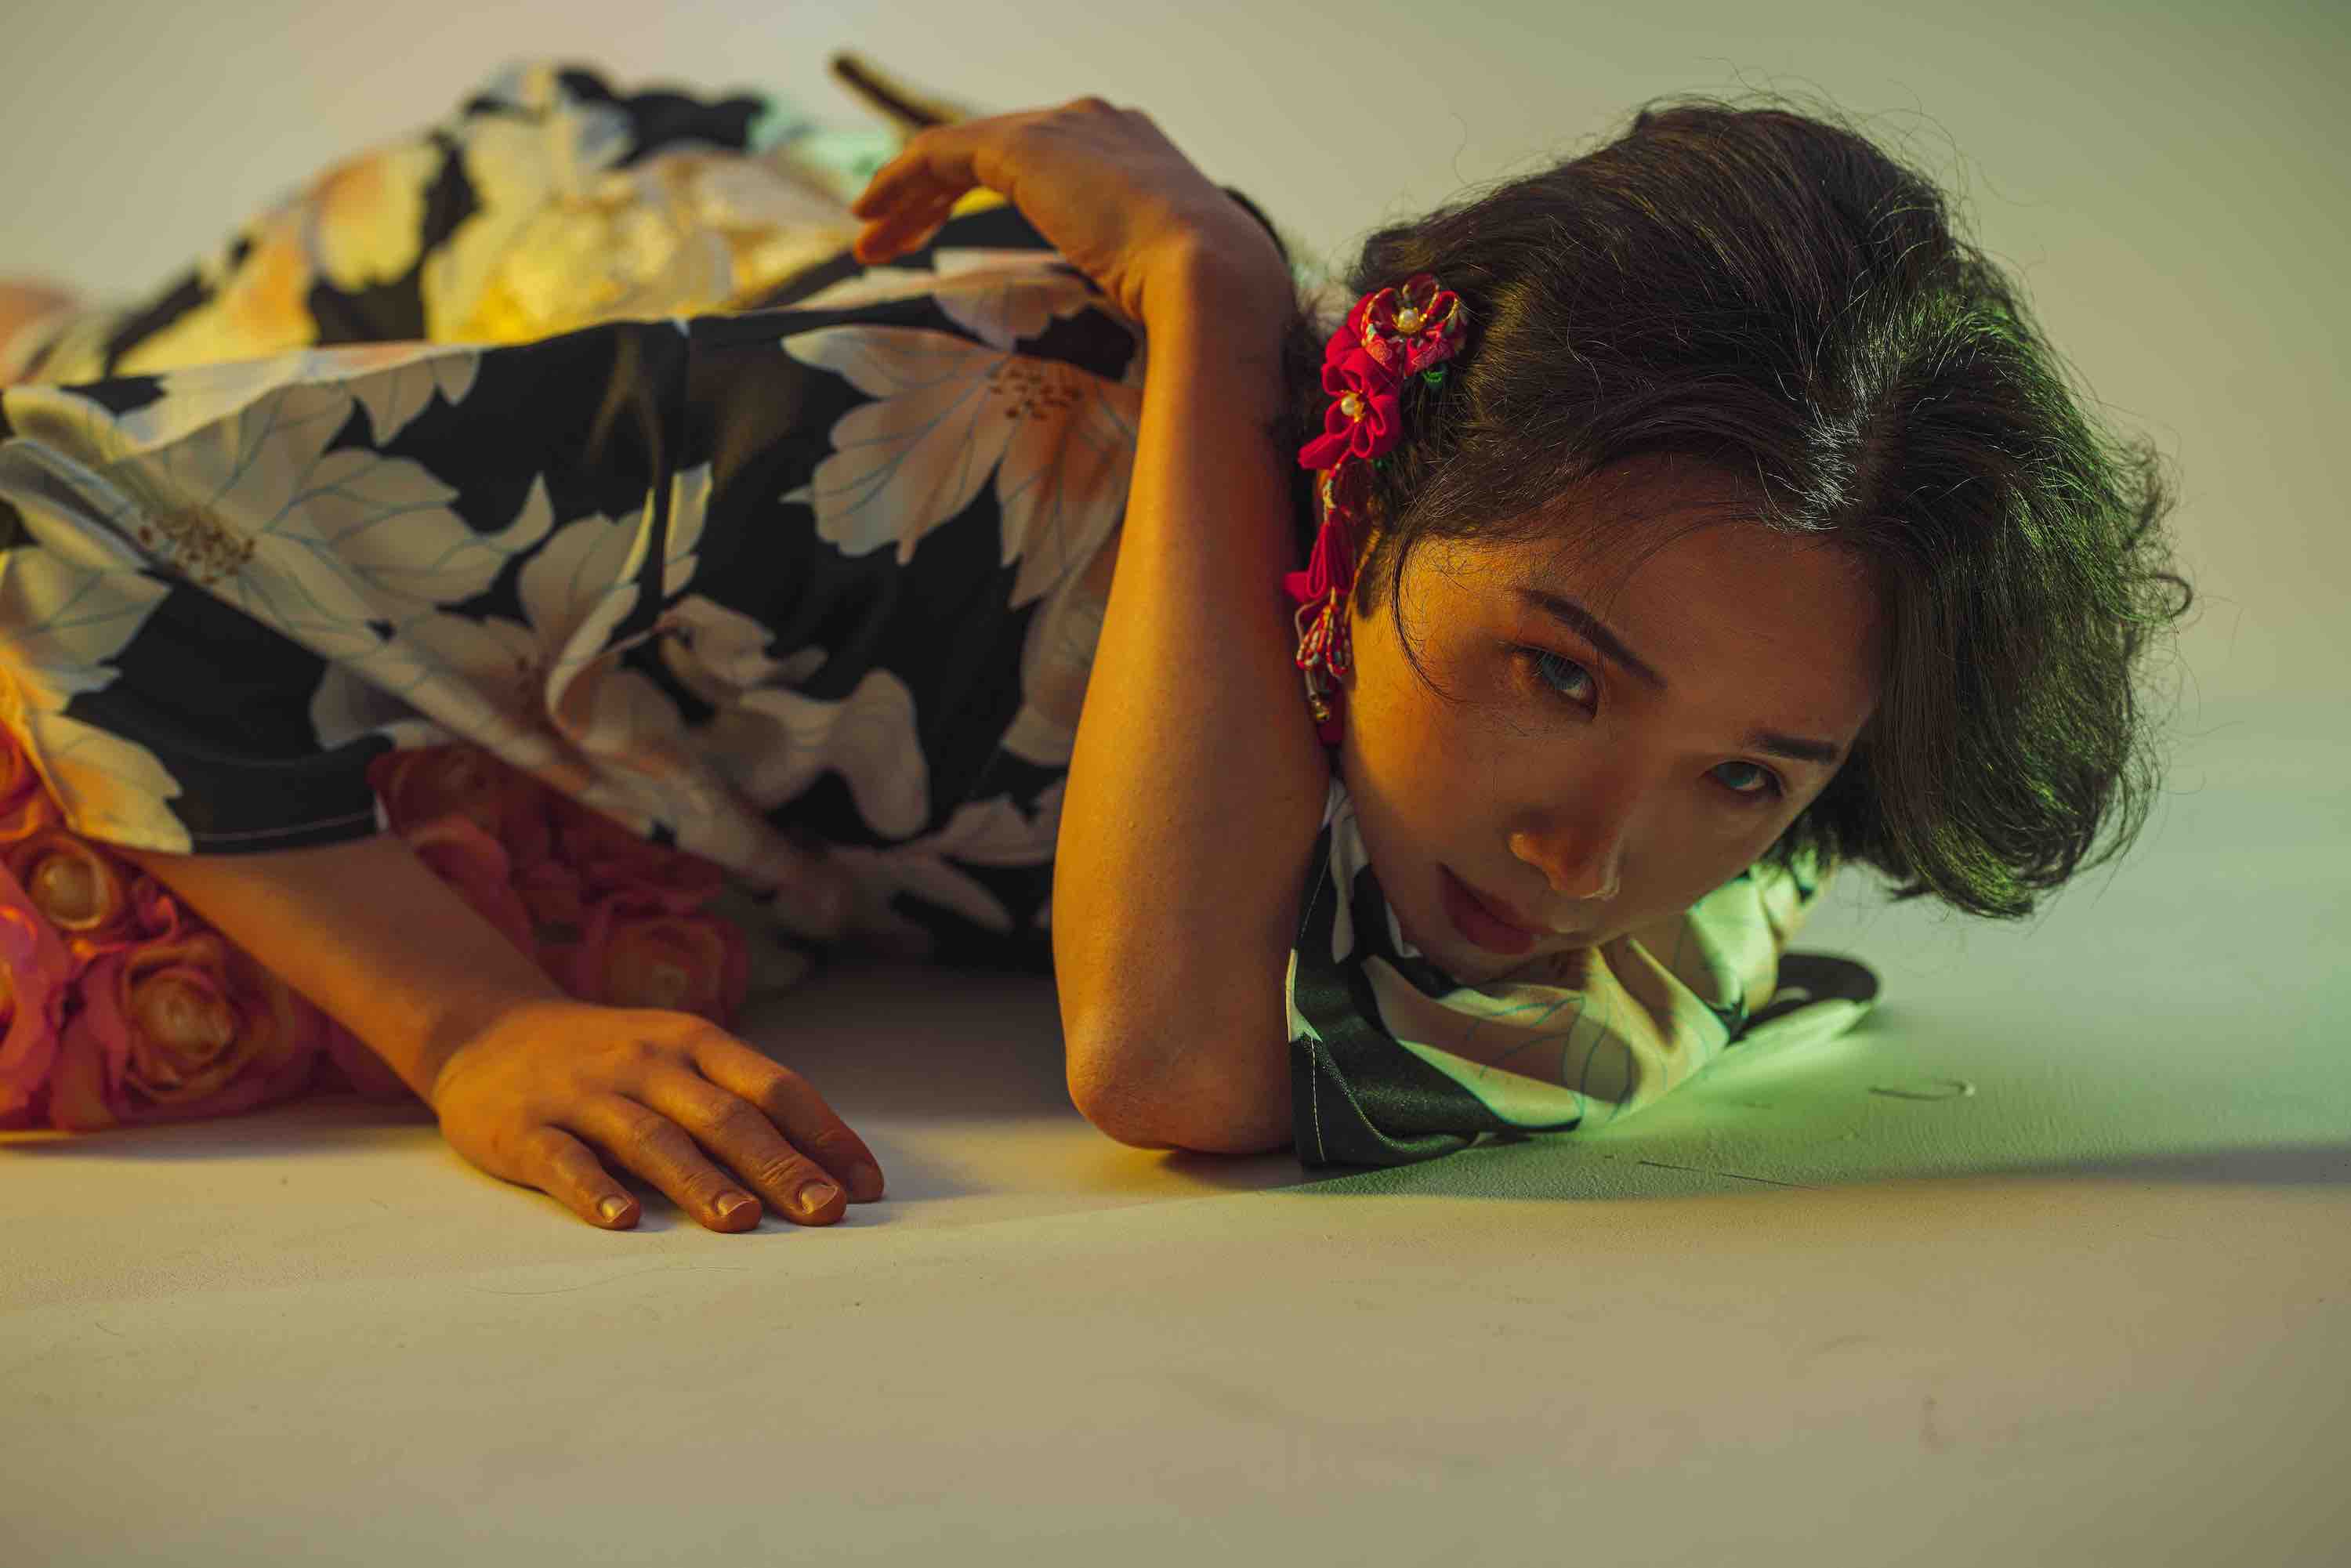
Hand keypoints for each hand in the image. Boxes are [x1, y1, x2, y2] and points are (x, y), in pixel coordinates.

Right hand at [427, 997, 884, 1231]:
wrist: (487, 1030)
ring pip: (652, 1139)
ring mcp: (586, 1093)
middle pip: (724, 1115)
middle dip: (779, 1165)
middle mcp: (648, 1062)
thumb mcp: (677, 1057)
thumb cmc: (608, 1058)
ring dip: (700, 1181)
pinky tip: (624, 1220)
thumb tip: (823, 1165)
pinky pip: (565, 1160)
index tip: (864, 1186)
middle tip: (823, 1212)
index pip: (774, 1086)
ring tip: (740, 1221)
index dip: (823, 1134)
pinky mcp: (526, 1127)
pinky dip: (595, 1190)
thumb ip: (737, 1100)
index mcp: (695, 1042)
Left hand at [848, 96, 1291, 327]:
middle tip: (893, 243)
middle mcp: (1095, 123)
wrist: (1211, 276)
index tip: (955, 241)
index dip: (990, 199)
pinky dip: (900, 183)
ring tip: (869, 245)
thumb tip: (1137, 329)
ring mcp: (1062, 126)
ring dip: (908, 198)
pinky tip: (871, 219)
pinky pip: (939, 154)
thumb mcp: (1162, 281)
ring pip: (959, 151)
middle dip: (936, 197)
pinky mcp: (1024, 146)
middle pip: (992, 149)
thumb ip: (1133, 278)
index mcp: (1132, 151)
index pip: (1041, 162)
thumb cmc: (1199, 302)